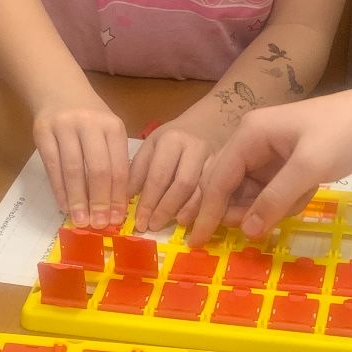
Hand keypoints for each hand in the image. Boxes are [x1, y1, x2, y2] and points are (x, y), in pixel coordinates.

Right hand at [32, 95, 129, 228]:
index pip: (118, 167)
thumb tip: (114, 204)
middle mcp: (90, 124)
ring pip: (73, 169)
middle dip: (100, 200)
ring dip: (78, 199)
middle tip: (100, 224)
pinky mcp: (43, 131)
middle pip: (98, 169)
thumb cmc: (89, 118)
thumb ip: (112, 161)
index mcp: (113, 127)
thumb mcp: (107, 132)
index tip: (117, 219)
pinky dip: (59, 189)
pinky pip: (52, 166)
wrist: (58, 89)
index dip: (118, 196)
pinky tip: (64, 205)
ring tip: (81, 220)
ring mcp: (65, 126)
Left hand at [128, 112, 222, 232]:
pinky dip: (200, 209)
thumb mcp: (151, 147)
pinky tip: (189, 219)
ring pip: (201, 191)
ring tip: (172, 225)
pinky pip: (213, 194)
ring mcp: (214, 159)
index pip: (158, 176)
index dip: (148, 202)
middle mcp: (195, 148)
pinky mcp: (225, 171)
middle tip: (153, 226)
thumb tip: (126, 199)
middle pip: (181, 185)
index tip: (139, 221)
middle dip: (165, 209)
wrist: (206, 124)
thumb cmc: (172, 140)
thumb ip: (139, 171)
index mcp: (171, 140)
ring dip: (185, 212)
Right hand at [187, 90, 351, 244]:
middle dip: (246, 210)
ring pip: (254, 195)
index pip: (217, 178)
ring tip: (302, 195)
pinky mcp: (287, 165)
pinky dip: (289, 201)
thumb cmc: (345, 132)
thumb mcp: (309, 167)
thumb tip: (246, 231)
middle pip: (231, 188)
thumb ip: (274, 199)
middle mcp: (252, 143)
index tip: (196, 242)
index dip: (207, 211)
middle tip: (262, 227)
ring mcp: (270, 155)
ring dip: (275, 206)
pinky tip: (310, 191)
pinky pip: (275, 194)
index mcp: (249, 134)